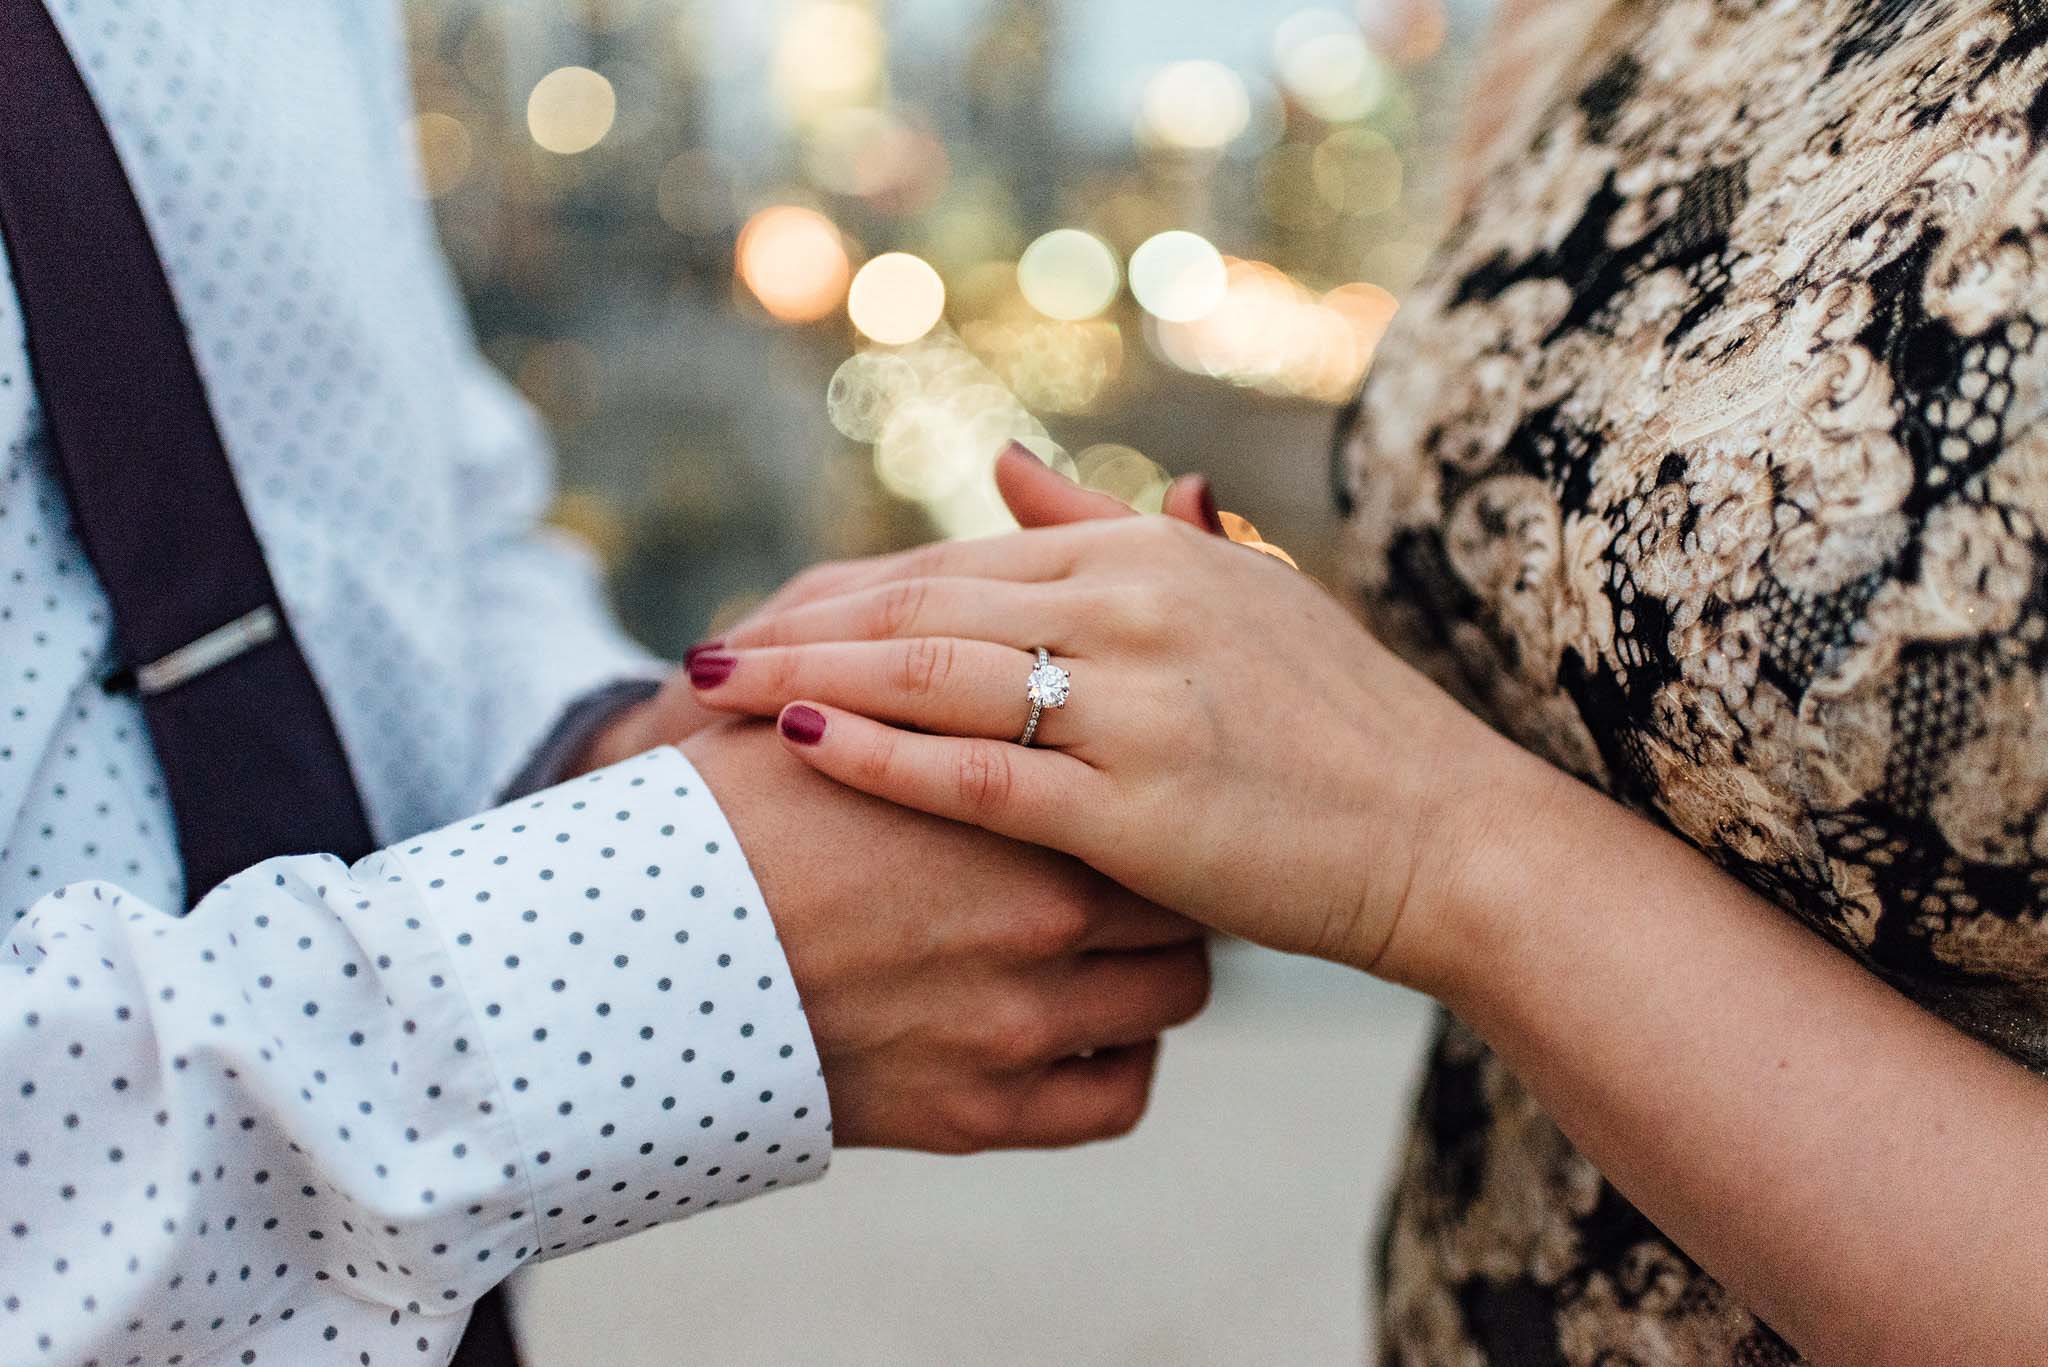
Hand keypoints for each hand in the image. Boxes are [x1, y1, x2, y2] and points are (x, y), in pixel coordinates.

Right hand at [679, 719, 1211, 1152]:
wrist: (632, 954)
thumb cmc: (722, 817)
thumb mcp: (828, 706)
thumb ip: (934, 667)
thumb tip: (1003, 623)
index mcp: (1011, 797)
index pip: (1147, 776)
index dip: (1142, 775)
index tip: (1125, 776)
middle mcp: (1040, 911)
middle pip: (1180, 882)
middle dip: (1162, 868)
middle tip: (1131, 860)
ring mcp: (1018, 1021)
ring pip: (1174, 992)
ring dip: (1151, 962)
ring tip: (1113, 943)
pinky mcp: (982, 1113)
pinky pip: (1119, 1095)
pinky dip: (1117, 1061)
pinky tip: (1086, 1028)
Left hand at [683, 515, 1523, 989]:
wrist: (1444, 831)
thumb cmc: (1334, 722)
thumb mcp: (1228, 591)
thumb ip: (1104, 528)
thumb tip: (1008, 462)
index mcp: (1145, 554)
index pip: (957, 559)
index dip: (847, 592)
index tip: (765, 619)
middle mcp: (1132, 607)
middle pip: (921, 606)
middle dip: (797, 628)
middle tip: (699, 655)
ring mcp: (1135, 703)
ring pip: (932, 676)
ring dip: (807, 680)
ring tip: (707, 694)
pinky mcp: (1137, 805)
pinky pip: (981, 775)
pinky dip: (882, 759)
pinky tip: (802, 752)